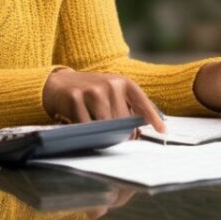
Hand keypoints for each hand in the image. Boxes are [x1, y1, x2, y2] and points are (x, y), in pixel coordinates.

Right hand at [42, 68, 165, 132]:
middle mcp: (109, 84)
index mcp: (122, 83)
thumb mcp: (111, 93)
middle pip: (122, 121)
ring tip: (95, 130)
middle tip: (112, 137)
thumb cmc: (90, 93)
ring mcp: (92, 90)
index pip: (142, 103)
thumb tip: (137, 134)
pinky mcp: (75, 98)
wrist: (58, 83)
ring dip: (102, 134)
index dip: (152, 117)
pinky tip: (82, 127)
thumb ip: (126, 109)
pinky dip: (86, 132)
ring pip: (105, 125)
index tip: (162, 131)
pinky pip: (86, 126)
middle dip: (120, 134)